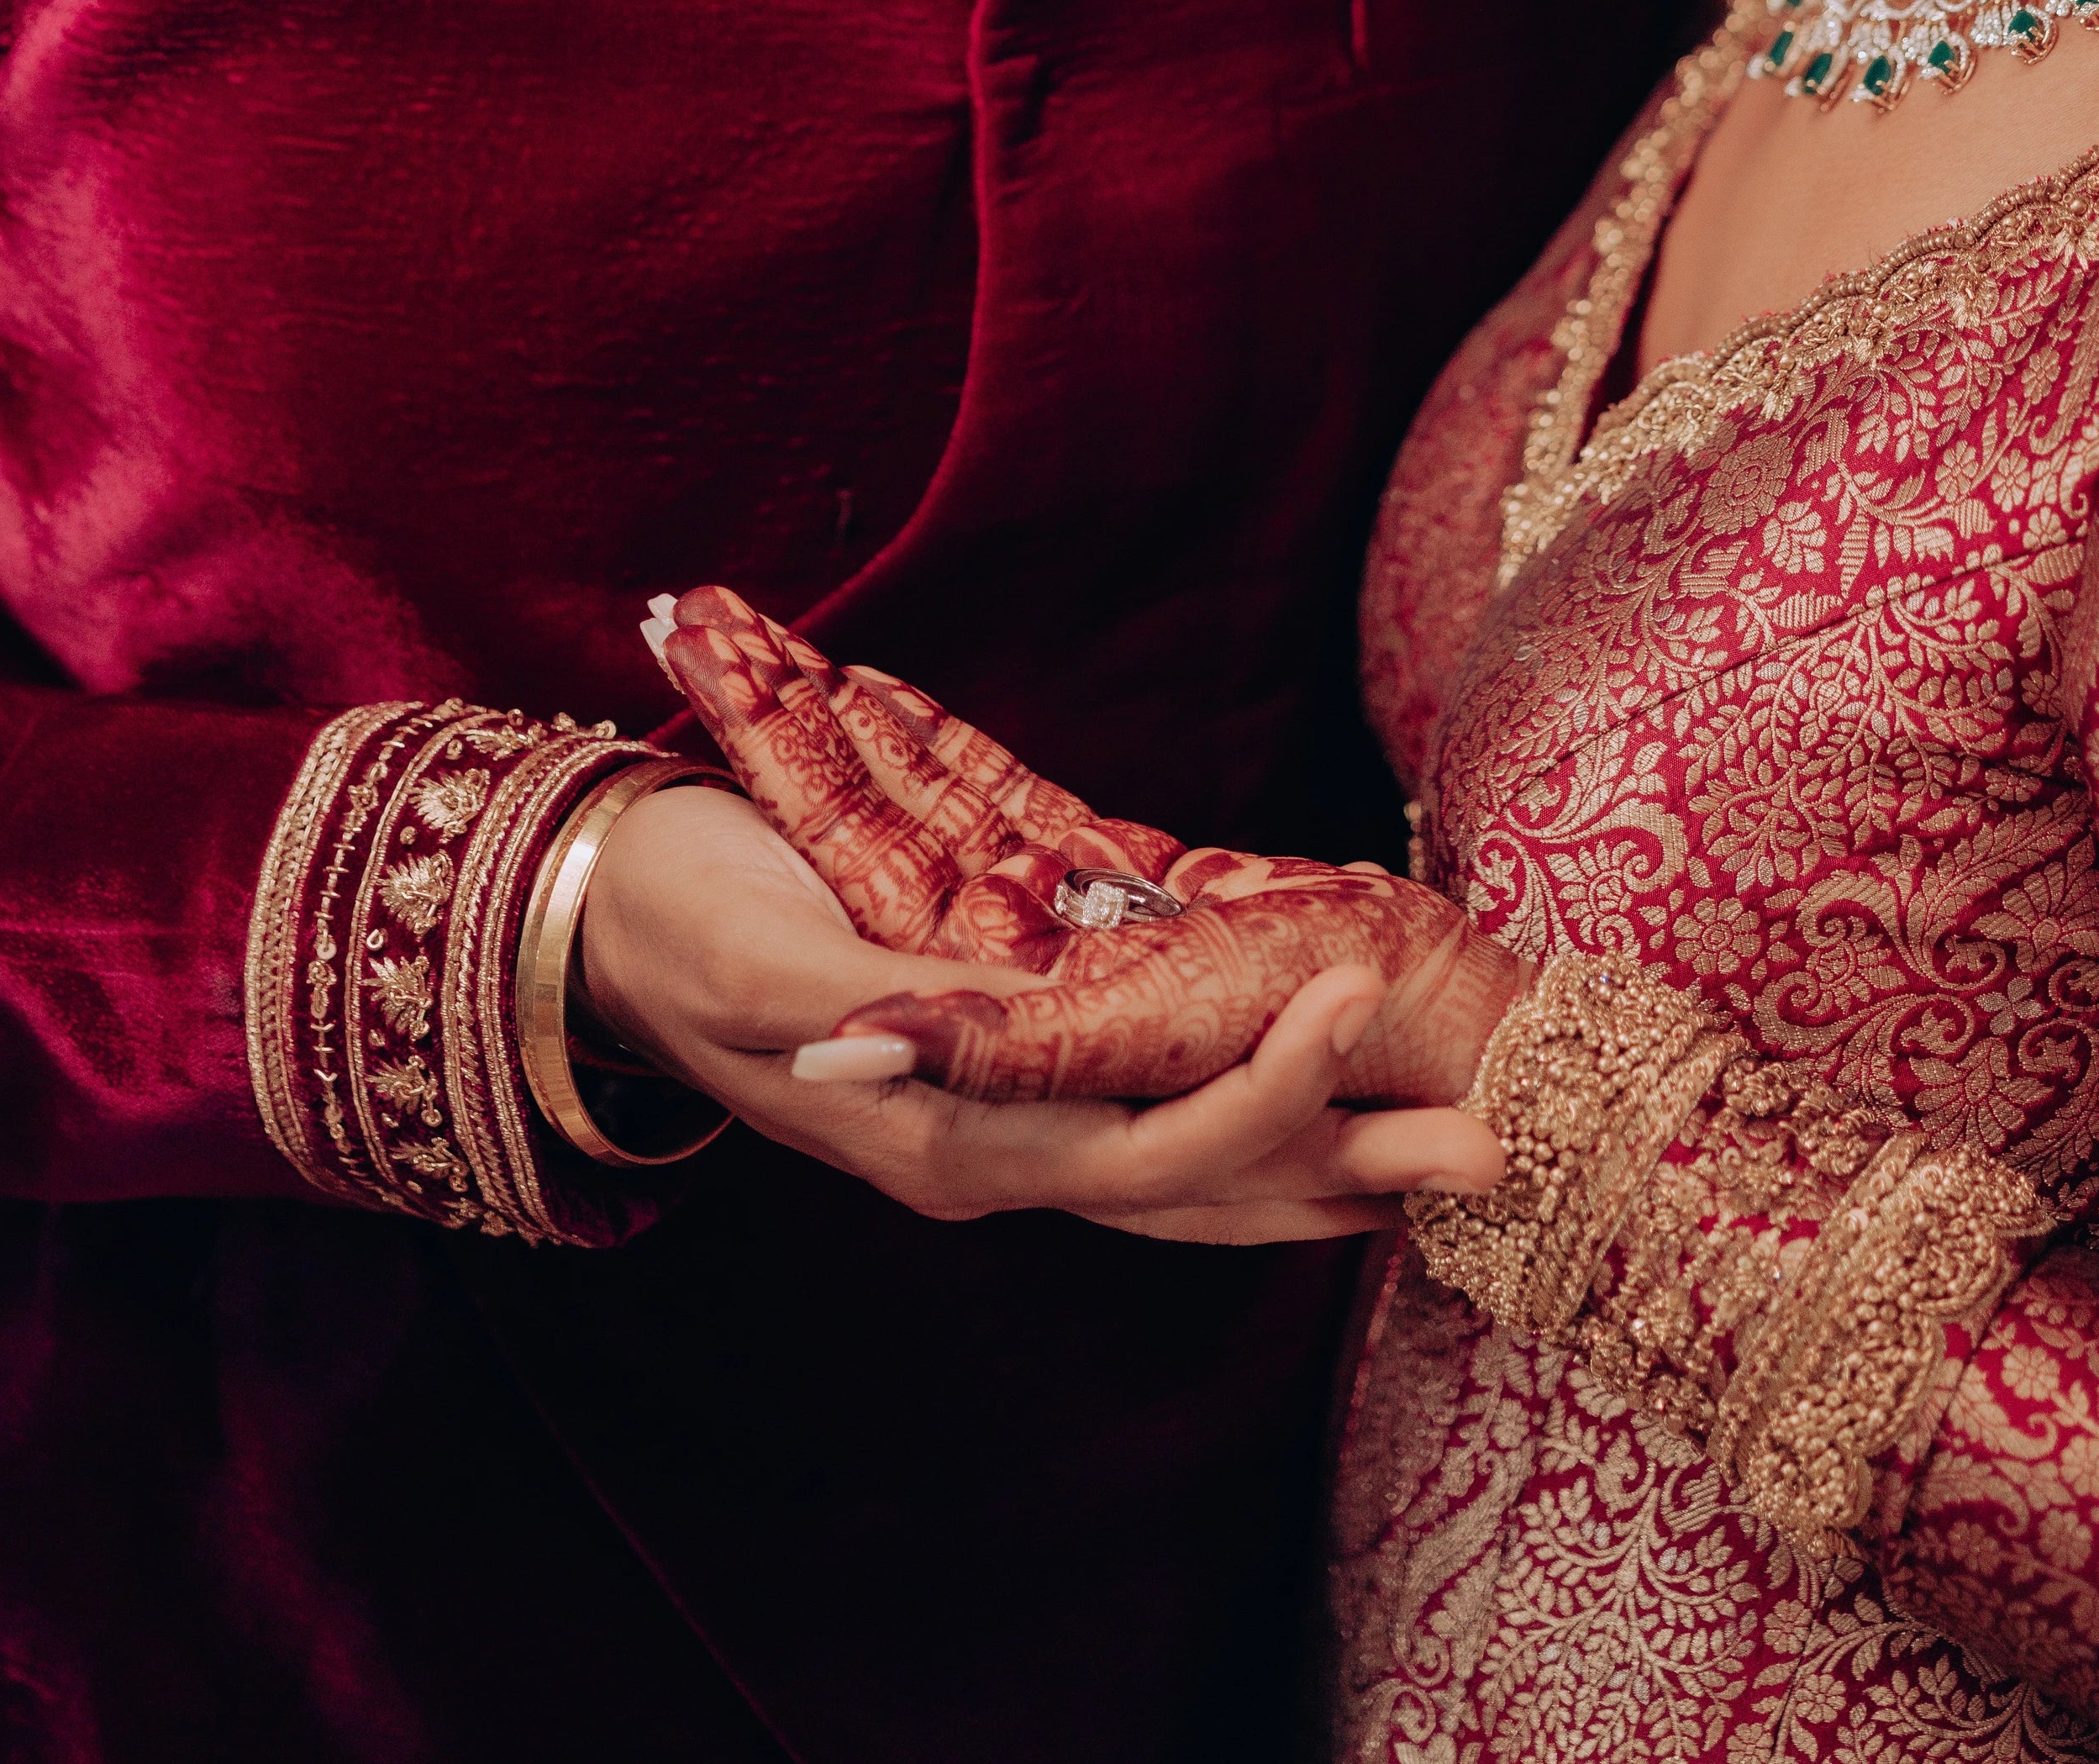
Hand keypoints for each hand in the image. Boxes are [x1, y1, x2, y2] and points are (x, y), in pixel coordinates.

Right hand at [645, 587, 1524, 1110]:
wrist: (598, 919)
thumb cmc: (674, 916)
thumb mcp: (762, 954)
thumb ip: (859, 1010)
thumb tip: (953, 1043)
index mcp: (946, 1139)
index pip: (1141, 1145)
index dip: (1260, 1085)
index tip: (1362, 994)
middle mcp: (994, 1154)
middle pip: (1203, 1183)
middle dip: (1350, 1158)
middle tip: (1500, 1133)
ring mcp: (1006, 1124)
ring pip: (1195, 1166)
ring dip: (1327, 1152)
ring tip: (1457, 1138)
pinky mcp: (1010, 1067)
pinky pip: (1152, 1110)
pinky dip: (1248, 1105)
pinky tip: (1328, 1086)